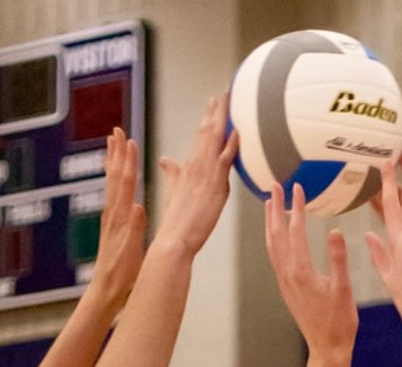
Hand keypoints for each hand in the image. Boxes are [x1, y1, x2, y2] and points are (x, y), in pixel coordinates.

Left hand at [87, 128, 146, 312]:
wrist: (105, 289)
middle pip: (116, 176)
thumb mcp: (133, 252)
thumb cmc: (122, 273)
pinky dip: (113, 177)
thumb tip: (138, 206)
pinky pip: (112, 192)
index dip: (129, 161)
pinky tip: (114, 173)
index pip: (126, 183)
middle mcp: (113, 213)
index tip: (131, 141)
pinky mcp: (111, 222)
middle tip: (117, 130)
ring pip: (112, 181)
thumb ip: (135, 229)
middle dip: (117, 152)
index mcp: (122, 218)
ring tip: (113, 142)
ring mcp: (110, 217)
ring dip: (114, 160)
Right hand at [153, 96, 239, 253]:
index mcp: (189, 167)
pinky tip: (236, 132)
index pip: (200, 138)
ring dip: (222, 120)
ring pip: (214, 141)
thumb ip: (172, 174)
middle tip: (223, 94)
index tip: (212, 105)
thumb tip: (165, 159)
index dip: (207, 119)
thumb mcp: (174, 191)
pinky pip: (224, 161)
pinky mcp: (214, 187)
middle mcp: (196, 166)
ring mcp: (205, 175)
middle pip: (207, 133)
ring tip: (229, 102)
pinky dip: (230, 145)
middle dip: (215, 112)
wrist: (174, 238)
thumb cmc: (176, 220)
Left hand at [266, 184, 356, 361]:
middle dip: (275, 208)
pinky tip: (277, 233)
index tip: (297, 188)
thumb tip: (334, 231)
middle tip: (274, 185)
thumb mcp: (343, 289)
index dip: (296, 207)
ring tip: (270, 203)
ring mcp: (284, 280)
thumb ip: (338, 259)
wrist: (327, 348)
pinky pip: (274, 256)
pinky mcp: (286, 286)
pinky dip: (273, 239)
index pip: (295, 231)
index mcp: (301, 271)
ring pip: (271, 245)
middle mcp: (287, 273)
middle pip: (277, 234)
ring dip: (270, 222)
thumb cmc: (339, 321)